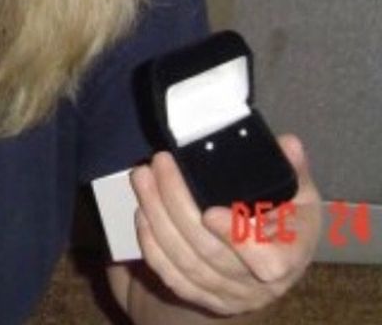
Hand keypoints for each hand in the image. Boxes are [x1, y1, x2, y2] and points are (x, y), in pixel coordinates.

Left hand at [128, 135, 320, 316]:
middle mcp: (258, 285)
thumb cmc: (288, 220)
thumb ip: (292, 168)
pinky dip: (153, 247)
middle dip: (176, 203)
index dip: (236, 238)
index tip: (210, 211)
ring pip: (185, 262)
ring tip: (143, 178)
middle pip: (209, 252)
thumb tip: (287, 144)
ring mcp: (230, 296)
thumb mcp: (300, 194)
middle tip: (159, 163)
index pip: (266, 260)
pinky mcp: (205, 298)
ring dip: (157, 217)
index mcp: (288, 258)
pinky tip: (142, 214)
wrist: (276, 260)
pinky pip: (172, 278)